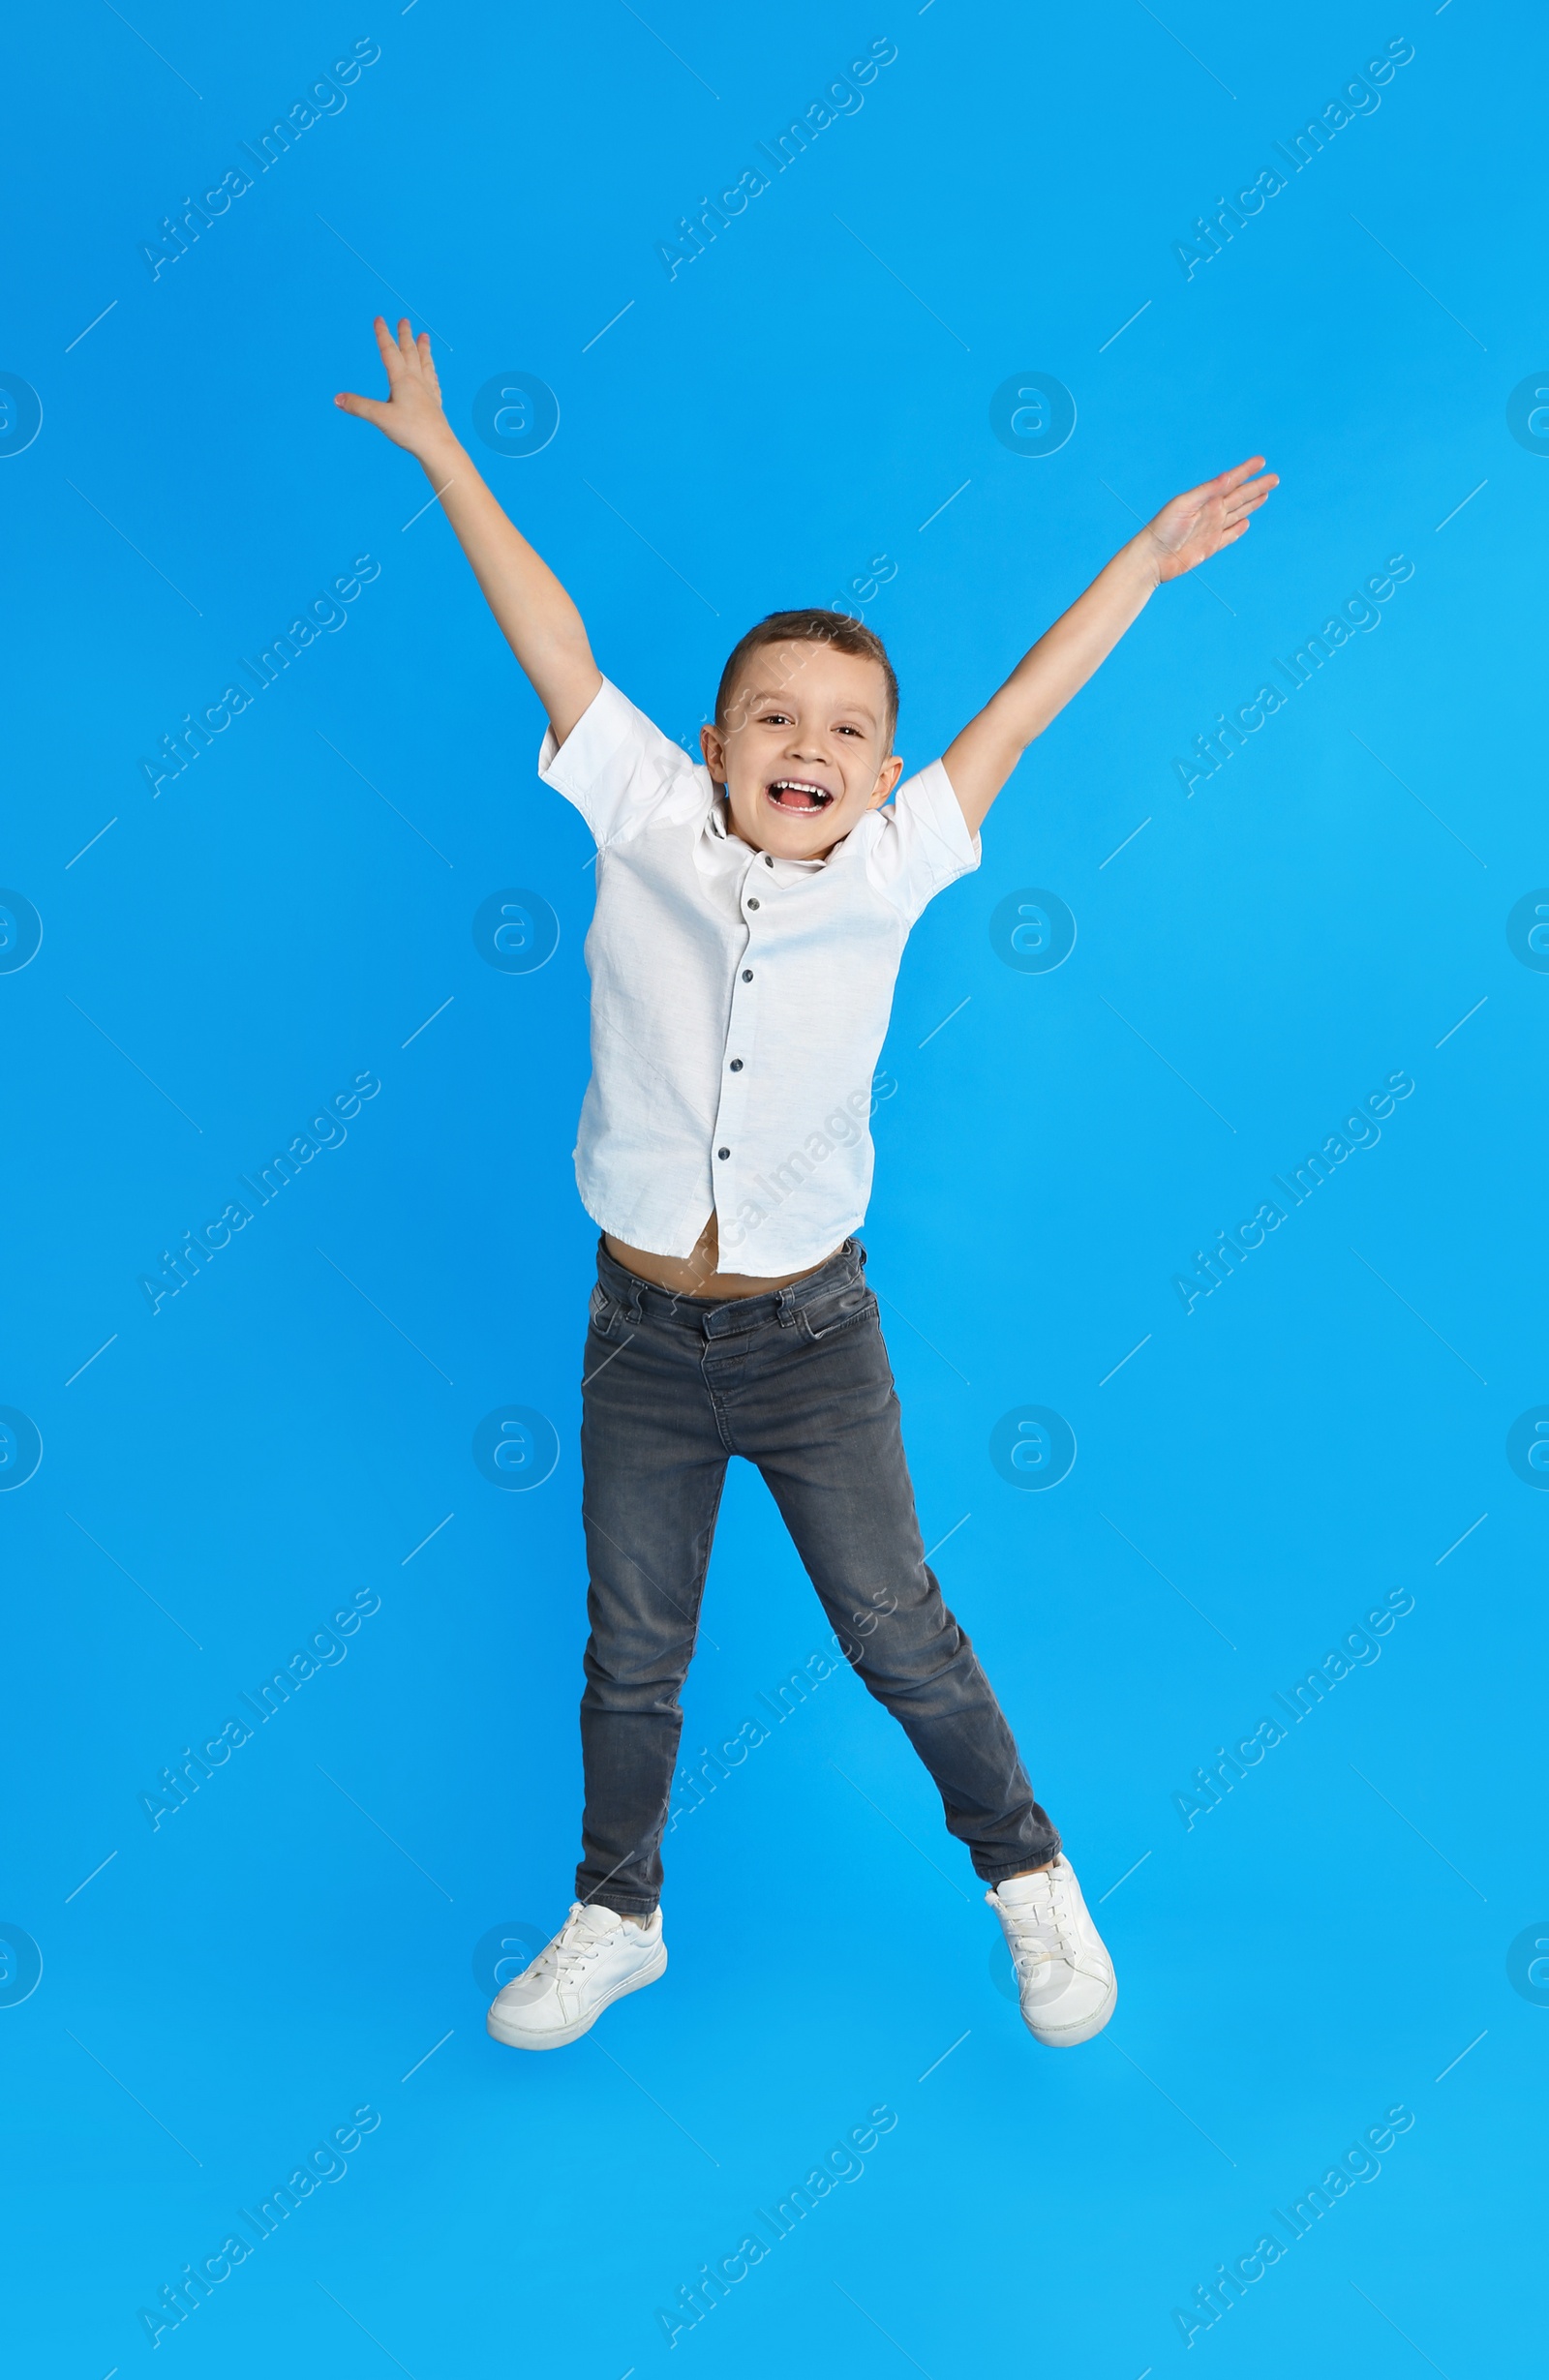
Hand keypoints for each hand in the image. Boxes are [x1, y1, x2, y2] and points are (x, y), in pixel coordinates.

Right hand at [334, 316, 451, 457]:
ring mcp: (428, 392)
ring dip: (423, 349)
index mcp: (402, 379)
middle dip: (405, 335)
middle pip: (410, 352)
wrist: (439, 448)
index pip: (389, 352)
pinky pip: (434, 383)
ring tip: (424, 337)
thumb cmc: (411, 431)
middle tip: (405, 320)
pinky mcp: (435, 404)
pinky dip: (432, 373)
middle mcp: (417, 381)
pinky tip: (433, 375)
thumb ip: (359, 406)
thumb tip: (337, 399)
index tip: (379, 319)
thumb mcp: (380, 417)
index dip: (383, 334)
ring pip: (425, 363)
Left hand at [1144, 456, 1277, 582]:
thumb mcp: (1184, 505)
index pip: (1231, 481)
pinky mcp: (1210, 546)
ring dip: (1252, 504)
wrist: (1152, 559)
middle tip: (1275, 478)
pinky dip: (1238, 529)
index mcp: (1205, 498)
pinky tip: (1246, 522)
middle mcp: (1210, 511)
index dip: (1246, 471)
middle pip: (1240, 496)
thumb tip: (1228, 477)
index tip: (1261, 461)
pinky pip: (1229, 535)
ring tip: (1265, 494)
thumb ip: (1206, 491)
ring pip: (1238, 513)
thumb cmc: (1162, 528)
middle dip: (1257, 486)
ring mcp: (1211, 529)